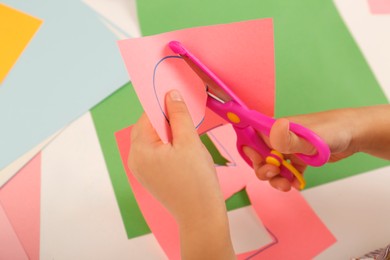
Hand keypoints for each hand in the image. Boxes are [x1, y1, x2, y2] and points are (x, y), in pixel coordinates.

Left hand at [128, 89, 234, 258]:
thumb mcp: (189, 141)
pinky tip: (183, 150)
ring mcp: (142, 171)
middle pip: (147, 128)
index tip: (177, 98)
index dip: (162, 105)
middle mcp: (135, 160)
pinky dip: (168, 146)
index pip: (147, 117)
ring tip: (187, 135)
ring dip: (168, 133)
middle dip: (166, 120)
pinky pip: (156, 153)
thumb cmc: (197, 180)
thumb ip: (178, 115)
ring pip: (152, 141)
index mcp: (140, 150)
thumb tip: (170, 94)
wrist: (201, 216)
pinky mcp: (151, 178)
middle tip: (185, 118)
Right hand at [243, 108, 361, 191]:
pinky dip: (289, 179)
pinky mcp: (299, 157)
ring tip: (286, 185)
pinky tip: (297, 184)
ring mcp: (289, 148)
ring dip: (276, 178)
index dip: (250, 153)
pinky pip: (288, 171)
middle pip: (260, 156)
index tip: (260, 162)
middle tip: (274, 175)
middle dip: (263, 170)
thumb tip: (273, 131)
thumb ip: (289, 139)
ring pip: (273, 166)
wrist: (353, 134)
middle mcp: (278, 137)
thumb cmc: (331, 131)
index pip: (251, 139)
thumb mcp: (309, 138)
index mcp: (274, 128)